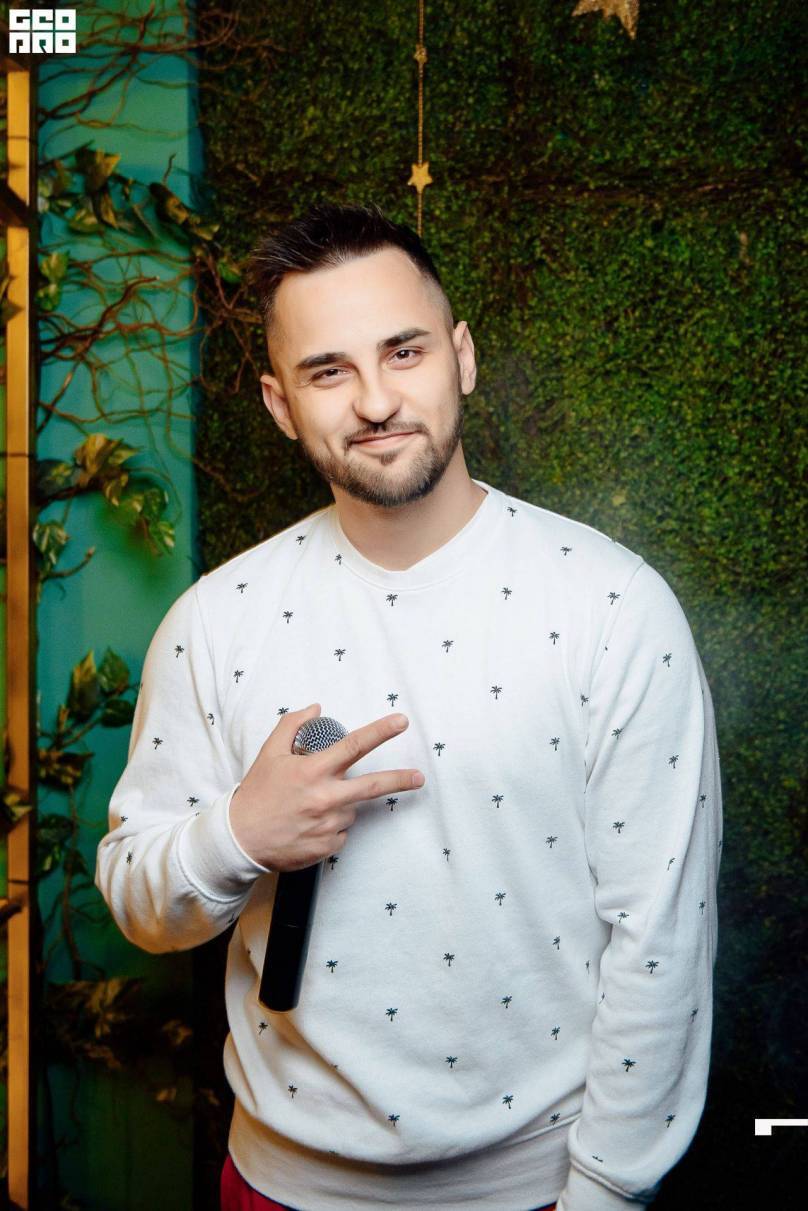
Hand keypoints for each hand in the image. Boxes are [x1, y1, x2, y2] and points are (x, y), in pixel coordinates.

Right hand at [229, 703, 424, 872]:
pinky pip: (341, 832)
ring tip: (310, 807)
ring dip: (340, 805)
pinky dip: (331, 826)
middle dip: (400, 779)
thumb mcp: (269, 753)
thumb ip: (292, 726)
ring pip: (351, 809)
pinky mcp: (327, 846)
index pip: (355, 745)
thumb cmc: (256, 794)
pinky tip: (308, 825)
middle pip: (373, 785)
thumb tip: (315, 708)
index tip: (401, 722)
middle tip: (419, 777)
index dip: (381, 731)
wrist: (240, 839)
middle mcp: (325, 797)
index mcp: (313, 771)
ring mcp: (328, 824)